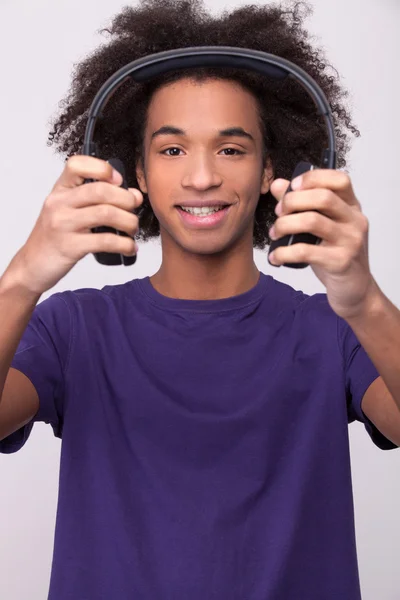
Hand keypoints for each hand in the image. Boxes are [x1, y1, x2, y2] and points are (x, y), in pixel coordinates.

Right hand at [4, 155, 142, 295]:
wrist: (33, 264)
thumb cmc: (56, 237)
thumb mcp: (69, 211)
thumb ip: (97, 200)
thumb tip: (134, 195)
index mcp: (60, 190)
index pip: (77, 165)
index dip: (103, 168)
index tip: (119, 181)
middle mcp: (59, 204)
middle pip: (100, 190)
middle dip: (126, 200)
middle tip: (134, 210)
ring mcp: (62, 224)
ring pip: (106, 213)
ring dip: (129, 222)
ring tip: (132, 229)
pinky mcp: (70, 246)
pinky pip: (105, 241)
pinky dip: (124, 244)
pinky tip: (129, 248)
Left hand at [268, 169, 377, 319]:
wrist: (354, 289)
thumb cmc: (334, 255)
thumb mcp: (320, 227)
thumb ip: (301, 204)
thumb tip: (278, 185)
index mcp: (351, 207)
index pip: (339, 179)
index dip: (313, 178)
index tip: (292, 187)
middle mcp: (355, 220)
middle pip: (323, 197)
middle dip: (292, 202)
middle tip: (278, 213)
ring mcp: (350, 241)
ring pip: (312, 221)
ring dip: (284, 225)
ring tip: (274, 234)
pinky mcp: (340, 262)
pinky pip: (305, 251)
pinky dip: (284, 253)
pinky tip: (275, 257)